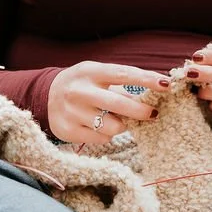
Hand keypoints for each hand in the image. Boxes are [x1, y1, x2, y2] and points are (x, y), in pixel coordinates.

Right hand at [47, 61, 170, 143]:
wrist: (45, 96)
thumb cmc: (83, 84)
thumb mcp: (97, 74)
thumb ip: (122, 81)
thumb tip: (158, 88)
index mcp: (90, 72)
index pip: (124, 74)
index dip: (147, 79)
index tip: (166, 84)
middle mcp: (79, 91)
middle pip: (119, 104)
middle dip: (142, 111)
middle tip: (153, 114)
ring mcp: (71, 112)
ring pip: (112, 126)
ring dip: (122, 125)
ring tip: (118, 120)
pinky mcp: (67, 130)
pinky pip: (100, 139)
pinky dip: (106, 135)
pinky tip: (99, 127)